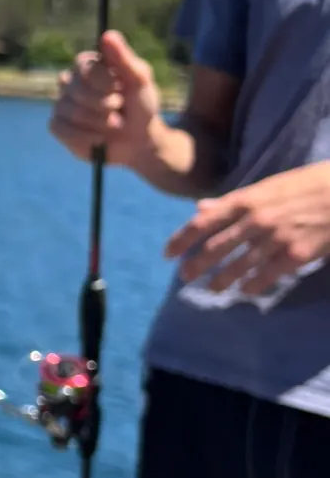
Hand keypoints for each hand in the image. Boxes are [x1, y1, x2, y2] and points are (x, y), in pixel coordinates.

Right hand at [49, 30, 162, 167]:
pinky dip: (84, 136)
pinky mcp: (58, 126)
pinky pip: (61, 129)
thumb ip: (123, 58)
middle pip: (76, 90)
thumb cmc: (140, 106)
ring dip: (98, 122)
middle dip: (102, 104)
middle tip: (119, 108)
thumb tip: (107, 34)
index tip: (120, 89)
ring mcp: (62, 104)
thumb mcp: (139, 80)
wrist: (136, 139)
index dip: (102, 81)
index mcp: (88, 65)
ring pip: (71, 111)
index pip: (84, 67)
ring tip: (113, 124)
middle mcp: (70, 82)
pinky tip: (99, 138)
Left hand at [166, 162, 329, 296]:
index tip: (168, 254)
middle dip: (196, 265)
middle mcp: (256, 220)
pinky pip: (264, 278)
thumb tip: (200, 208)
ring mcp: (275, 239)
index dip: (182, 240)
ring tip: (212, 289)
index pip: (203, 222)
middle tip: (185, 277)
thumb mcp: (269, 186)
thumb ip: (233, 201)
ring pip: (236, 267)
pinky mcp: (294, 256)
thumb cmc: (309, 185)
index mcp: (248, 199)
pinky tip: (245, 292)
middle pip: (214, 248)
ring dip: (220, 281)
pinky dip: (251, 287)